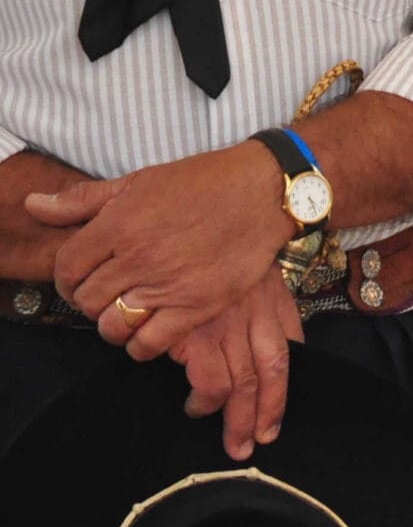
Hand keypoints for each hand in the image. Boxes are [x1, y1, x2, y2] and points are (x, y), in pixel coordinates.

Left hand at [31, 142, 294, 360]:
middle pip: (88, 300)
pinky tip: (148, 332)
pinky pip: (150, 342)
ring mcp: (168, 283)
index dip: (68, 279)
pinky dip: (141, 345)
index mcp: (118, 224)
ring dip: (113, 325)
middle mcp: (138, 256)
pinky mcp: (198, 304)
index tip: (82, 279)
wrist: (264, 190)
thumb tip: (33, 206)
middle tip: (110, 295)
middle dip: (91, 301)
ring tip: (128, 313)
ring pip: (113, 325)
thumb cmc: (202, 182)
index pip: (66, 268)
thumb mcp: (139, 181)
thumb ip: (83, 200)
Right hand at [169, 269, 304, 460]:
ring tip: (233, 441)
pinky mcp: (196, 334)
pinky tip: (196, 407)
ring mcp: (227, 326)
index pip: (290, 347)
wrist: (190, 223)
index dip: (285, 385)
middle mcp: (255, 315)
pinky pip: (210, 383)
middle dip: (267, 413)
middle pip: (272, 373)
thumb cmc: (208, 250)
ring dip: (237, 419)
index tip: (277, 413)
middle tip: (260, 441)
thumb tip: (269, 339)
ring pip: (243, 385)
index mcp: (272, 299)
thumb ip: (259, 303)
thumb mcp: (247, 270)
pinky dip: (206, 401)